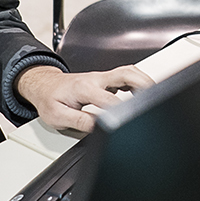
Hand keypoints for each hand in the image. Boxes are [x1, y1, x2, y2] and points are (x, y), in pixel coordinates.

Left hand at [17, 65, 154, 132]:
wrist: (43, 86)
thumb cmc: (49, 100)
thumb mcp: (57, 117)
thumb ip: (79, 122)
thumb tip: (99, 129)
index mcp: (84, 89)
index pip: (110, 101)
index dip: (123, 112)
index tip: (132, 122)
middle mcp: (95, 79)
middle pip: (126, 75)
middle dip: (144, 85)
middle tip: (156, 97)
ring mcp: (101, 77)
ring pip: (128, 71)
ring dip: (144, 80)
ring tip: (156, 94)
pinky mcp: (104, 78)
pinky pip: (125, 74)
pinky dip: (138, 80)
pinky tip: (144, 91)